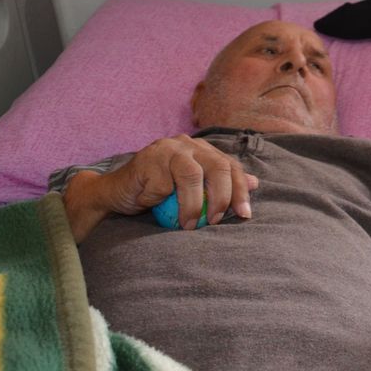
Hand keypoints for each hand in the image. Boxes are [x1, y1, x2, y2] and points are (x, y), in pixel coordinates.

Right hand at [64, 134, 258, 240]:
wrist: (115, 192)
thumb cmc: (156, 192)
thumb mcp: (191, 189)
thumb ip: (220, 184)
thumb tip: (255, 183)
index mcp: (202, 150)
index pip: (230, 166)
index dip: (240, 190)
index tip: (245, 215)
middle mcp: (188, 145)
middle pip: (217, 166)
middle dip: (222, 197)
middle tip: (215, 220)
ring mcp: (167, 149)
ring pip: (192, 175)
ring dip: (193, 205)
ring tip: (189, 225)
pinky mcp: (148, 160)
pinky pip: (163, 185)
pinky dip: (161, 200)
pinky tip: (152, 205)